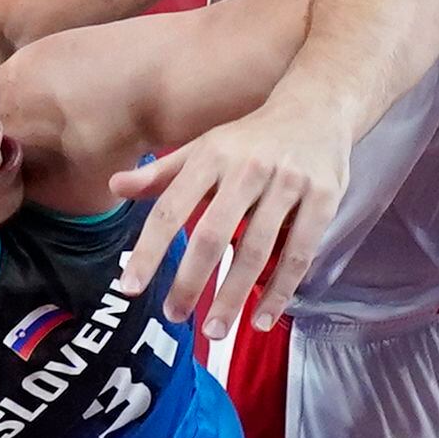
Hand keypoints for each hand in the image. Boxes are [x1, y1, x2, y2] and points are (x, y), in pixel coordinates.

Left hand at [112, 103, 349, 333]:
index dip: (149, 250)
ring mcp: (288, 182)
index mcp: (212, 155)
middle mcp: (248, 167)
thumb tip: (114, 186)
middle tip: (175, 316)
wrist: (317, 107)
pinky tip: (263, 318)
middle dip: (192, 281)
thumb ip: (162, 173)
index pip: (172, 208)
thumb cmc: (250, 137)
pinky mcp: (324, 198)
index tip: (131, 288)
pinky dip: (280, 291)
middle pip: (214, 234)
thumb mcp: (204, 147)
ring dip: (234, 296)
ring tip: (216, 330)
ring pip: (258, 250)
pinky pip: (299, 254)